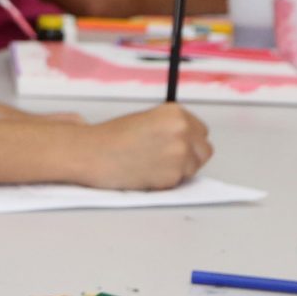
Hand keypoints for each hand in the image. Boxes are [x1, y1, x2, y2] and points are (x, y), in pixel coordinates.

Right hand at [74, 104, 212, 189]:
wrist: (92, 153)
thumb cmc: (111, 137)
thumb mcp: (147, 119)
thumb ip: (172, 126)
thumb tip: (189, 139)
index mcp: (176, 113)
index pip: (202, 131)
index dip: (189, 139)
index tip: (175, 144)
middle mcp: (183, 131)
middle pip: (204, 150)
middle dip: (190, 155)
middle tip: (166, 158)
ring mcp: (179, 155)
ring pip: (194, 168)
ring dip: (178, 169)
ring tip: (152, 164)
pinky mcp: (172, 176)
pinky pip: (178, 181)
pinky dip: (165, 180)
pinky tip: (146, 172)